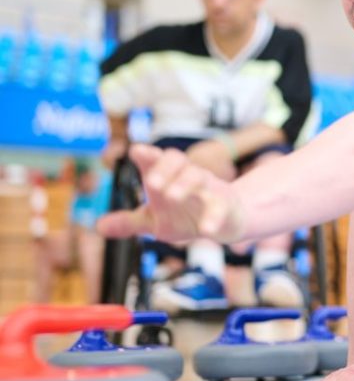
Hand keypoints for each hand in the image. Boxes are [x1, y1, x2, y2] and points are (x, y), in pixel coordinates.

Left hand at [96, 144, 244, 244]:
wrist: (226, 221)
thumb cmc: (187, 215)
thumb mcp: (156, 221)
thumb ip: (130, 222)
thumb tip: (99, 227)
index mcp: (168, 178)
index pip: (156, 160)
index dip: (147, 155)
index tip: (136, 151)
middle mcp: (188, 177)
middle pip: (178, 160)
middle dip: (165, 168)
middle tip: (151, 182)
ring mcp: (209, 189)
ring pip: (199, 177)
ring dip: (184, 184)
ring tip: (171, 196)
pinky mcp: (225, 205)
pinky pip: (221, 207)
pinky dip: (213, 217)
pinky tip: (206, 229)